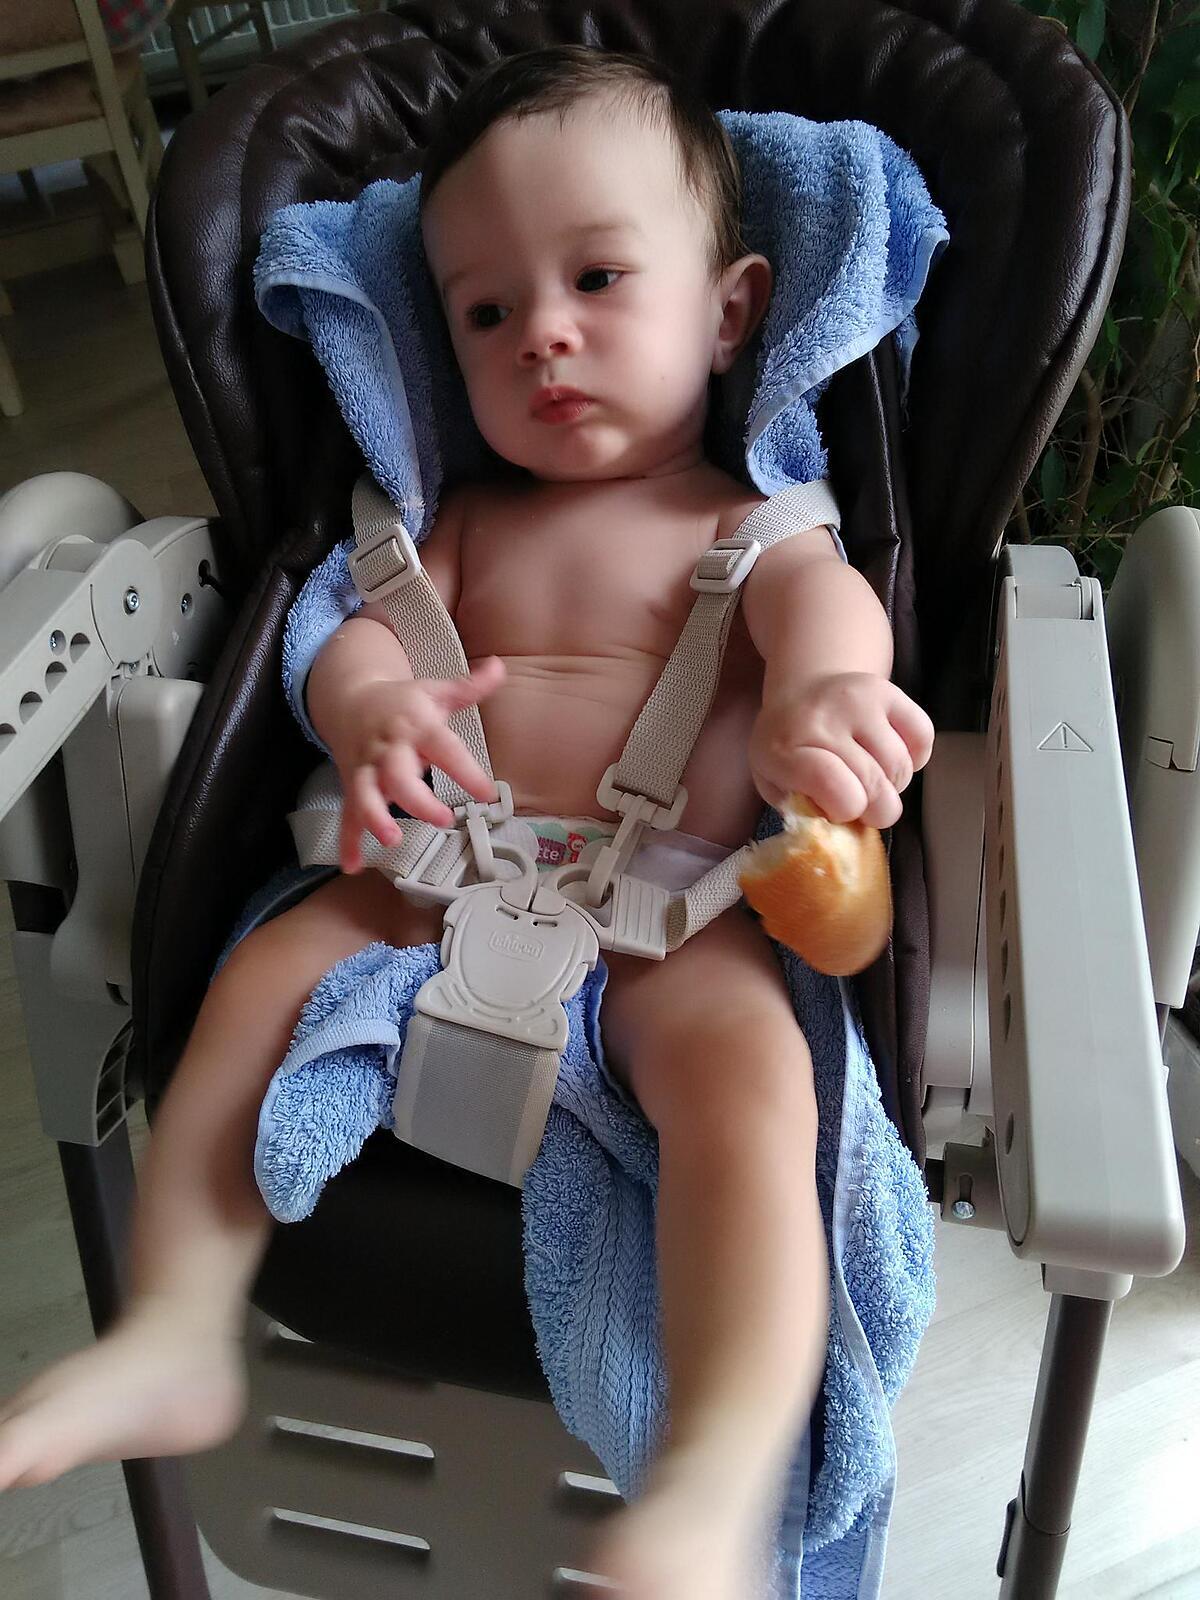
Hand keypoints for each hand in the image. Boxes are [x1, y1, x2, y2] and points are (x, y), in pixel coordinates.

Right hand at [332, 656, 505, 873]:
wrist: (350, 699)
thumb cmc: (403, 702)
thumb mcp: (436, 691)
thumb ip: (471, 687)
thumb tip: (499, 667)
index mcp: (417, 727)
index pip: (445, 749)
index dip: (466, 771)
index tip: (488, 793)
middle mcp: (390, 749)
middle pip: (399, 775)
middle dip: (417, 799)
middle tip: (442, 819)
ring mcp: (367, 769)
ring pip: (365, 795)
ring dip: (375, 818)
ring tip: (391, 840)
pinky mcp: (352, 785)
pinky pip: (347, 815)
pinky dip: (347, 841)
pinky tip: (354, 865)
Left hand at [749, 671, 934, 828]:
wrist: (801, 691)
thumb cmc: (790, 749)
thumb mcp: (776, 785)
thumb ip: (804, 811)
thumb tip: (842, 833)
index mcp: (785, 747)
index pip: (835, 789)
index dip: (846, 811)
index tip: (838, 811)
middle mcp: (823, 718)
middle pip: (875, 786)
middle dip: (875, 809)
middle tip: (860, 803)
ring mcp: (859, 700)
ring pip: (901, 767)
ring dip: (893, 786)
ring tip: (871, 779)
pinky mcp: (888, 692)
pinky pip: (923, 737)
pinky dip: (915, 758)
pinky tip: (890, 758)